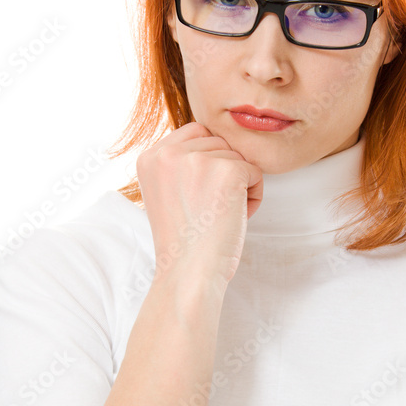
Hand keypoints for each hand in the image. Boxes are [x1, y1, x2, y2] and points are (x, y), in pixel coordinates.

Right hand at [136, 121, 262, 284]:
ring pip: (237, 156)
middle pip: (219, 143)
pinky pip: (255, 171)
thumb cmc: (183, 243)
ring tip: (221, 215)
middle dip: (224, 173)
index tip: (201, 195)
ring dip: (239, 185)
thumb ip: (180, 165)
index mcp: (149, 157)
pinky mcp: (228, 171)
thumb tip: (214, 142)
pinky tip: (235, 216)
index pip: (196, 132)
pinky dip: (253, 195)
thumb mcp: (166, 193)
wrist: (189, 273)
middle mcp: (169, 153)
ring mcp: (198, 160)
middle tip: (211, 210)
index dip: (209, 161)